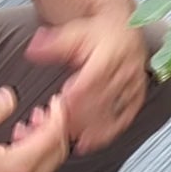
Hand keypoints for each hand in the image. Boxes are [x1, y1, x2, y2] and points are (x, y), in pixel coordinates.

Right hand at [0, 86, 68, 171]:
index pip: (52, 136)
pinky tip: (15, 152)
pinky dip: (34, 163)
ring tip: (25, 129)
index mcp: (15, 168)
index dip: (58, 115)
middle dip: (54, 129)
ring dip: (43, 146)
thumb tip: (8, 97)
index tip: (56, 103)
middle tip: (43, 113)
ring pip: (48, 168)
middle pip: (56, 152)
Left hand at [25, 14, 148, 155]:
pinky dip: (109, 132)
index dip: (76, 96)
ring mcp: (133, 85)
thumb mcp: (72, 32)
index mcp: (111, 53)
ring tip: (74, 141)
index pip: (93, 80)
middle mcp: (126, 70)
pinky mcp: (137, 96)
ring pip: (114, 112)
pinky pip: (125, 118)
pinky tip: (93, 142)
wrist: (123, 29)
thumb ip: (52, 44)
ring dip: (93, 129)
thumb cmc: (97, 32)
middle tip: (61, 129)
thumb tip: (33, 49)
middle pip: (102, 100)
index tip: (60, 107)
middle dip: (81, 117)